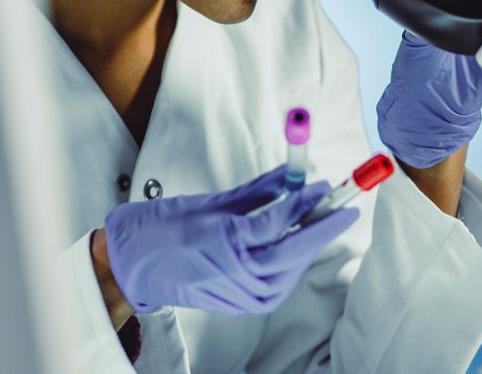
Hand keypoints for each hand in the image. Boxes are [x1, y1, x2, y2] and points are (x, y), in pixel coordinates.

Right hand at [102, 166, 357, 314]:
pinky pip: (279, 284)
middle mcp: (236, 272)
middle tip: (347, 207)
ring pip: (290, 269)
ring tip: (322, 221)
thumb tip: (292, 175)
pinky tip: (297, 245)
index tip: (325, 184)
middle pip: (294, 250)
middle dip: (324, 228)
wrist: (135, 265)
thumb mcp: (213, 202)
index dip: (307, 200)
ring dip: (309, 246)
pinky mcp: (243, 305)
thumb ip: (258, 191)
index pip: (280, 220)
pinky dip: (293, 265)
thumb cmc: (165, 229)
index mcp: (225, 241)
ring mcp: (240, 293)